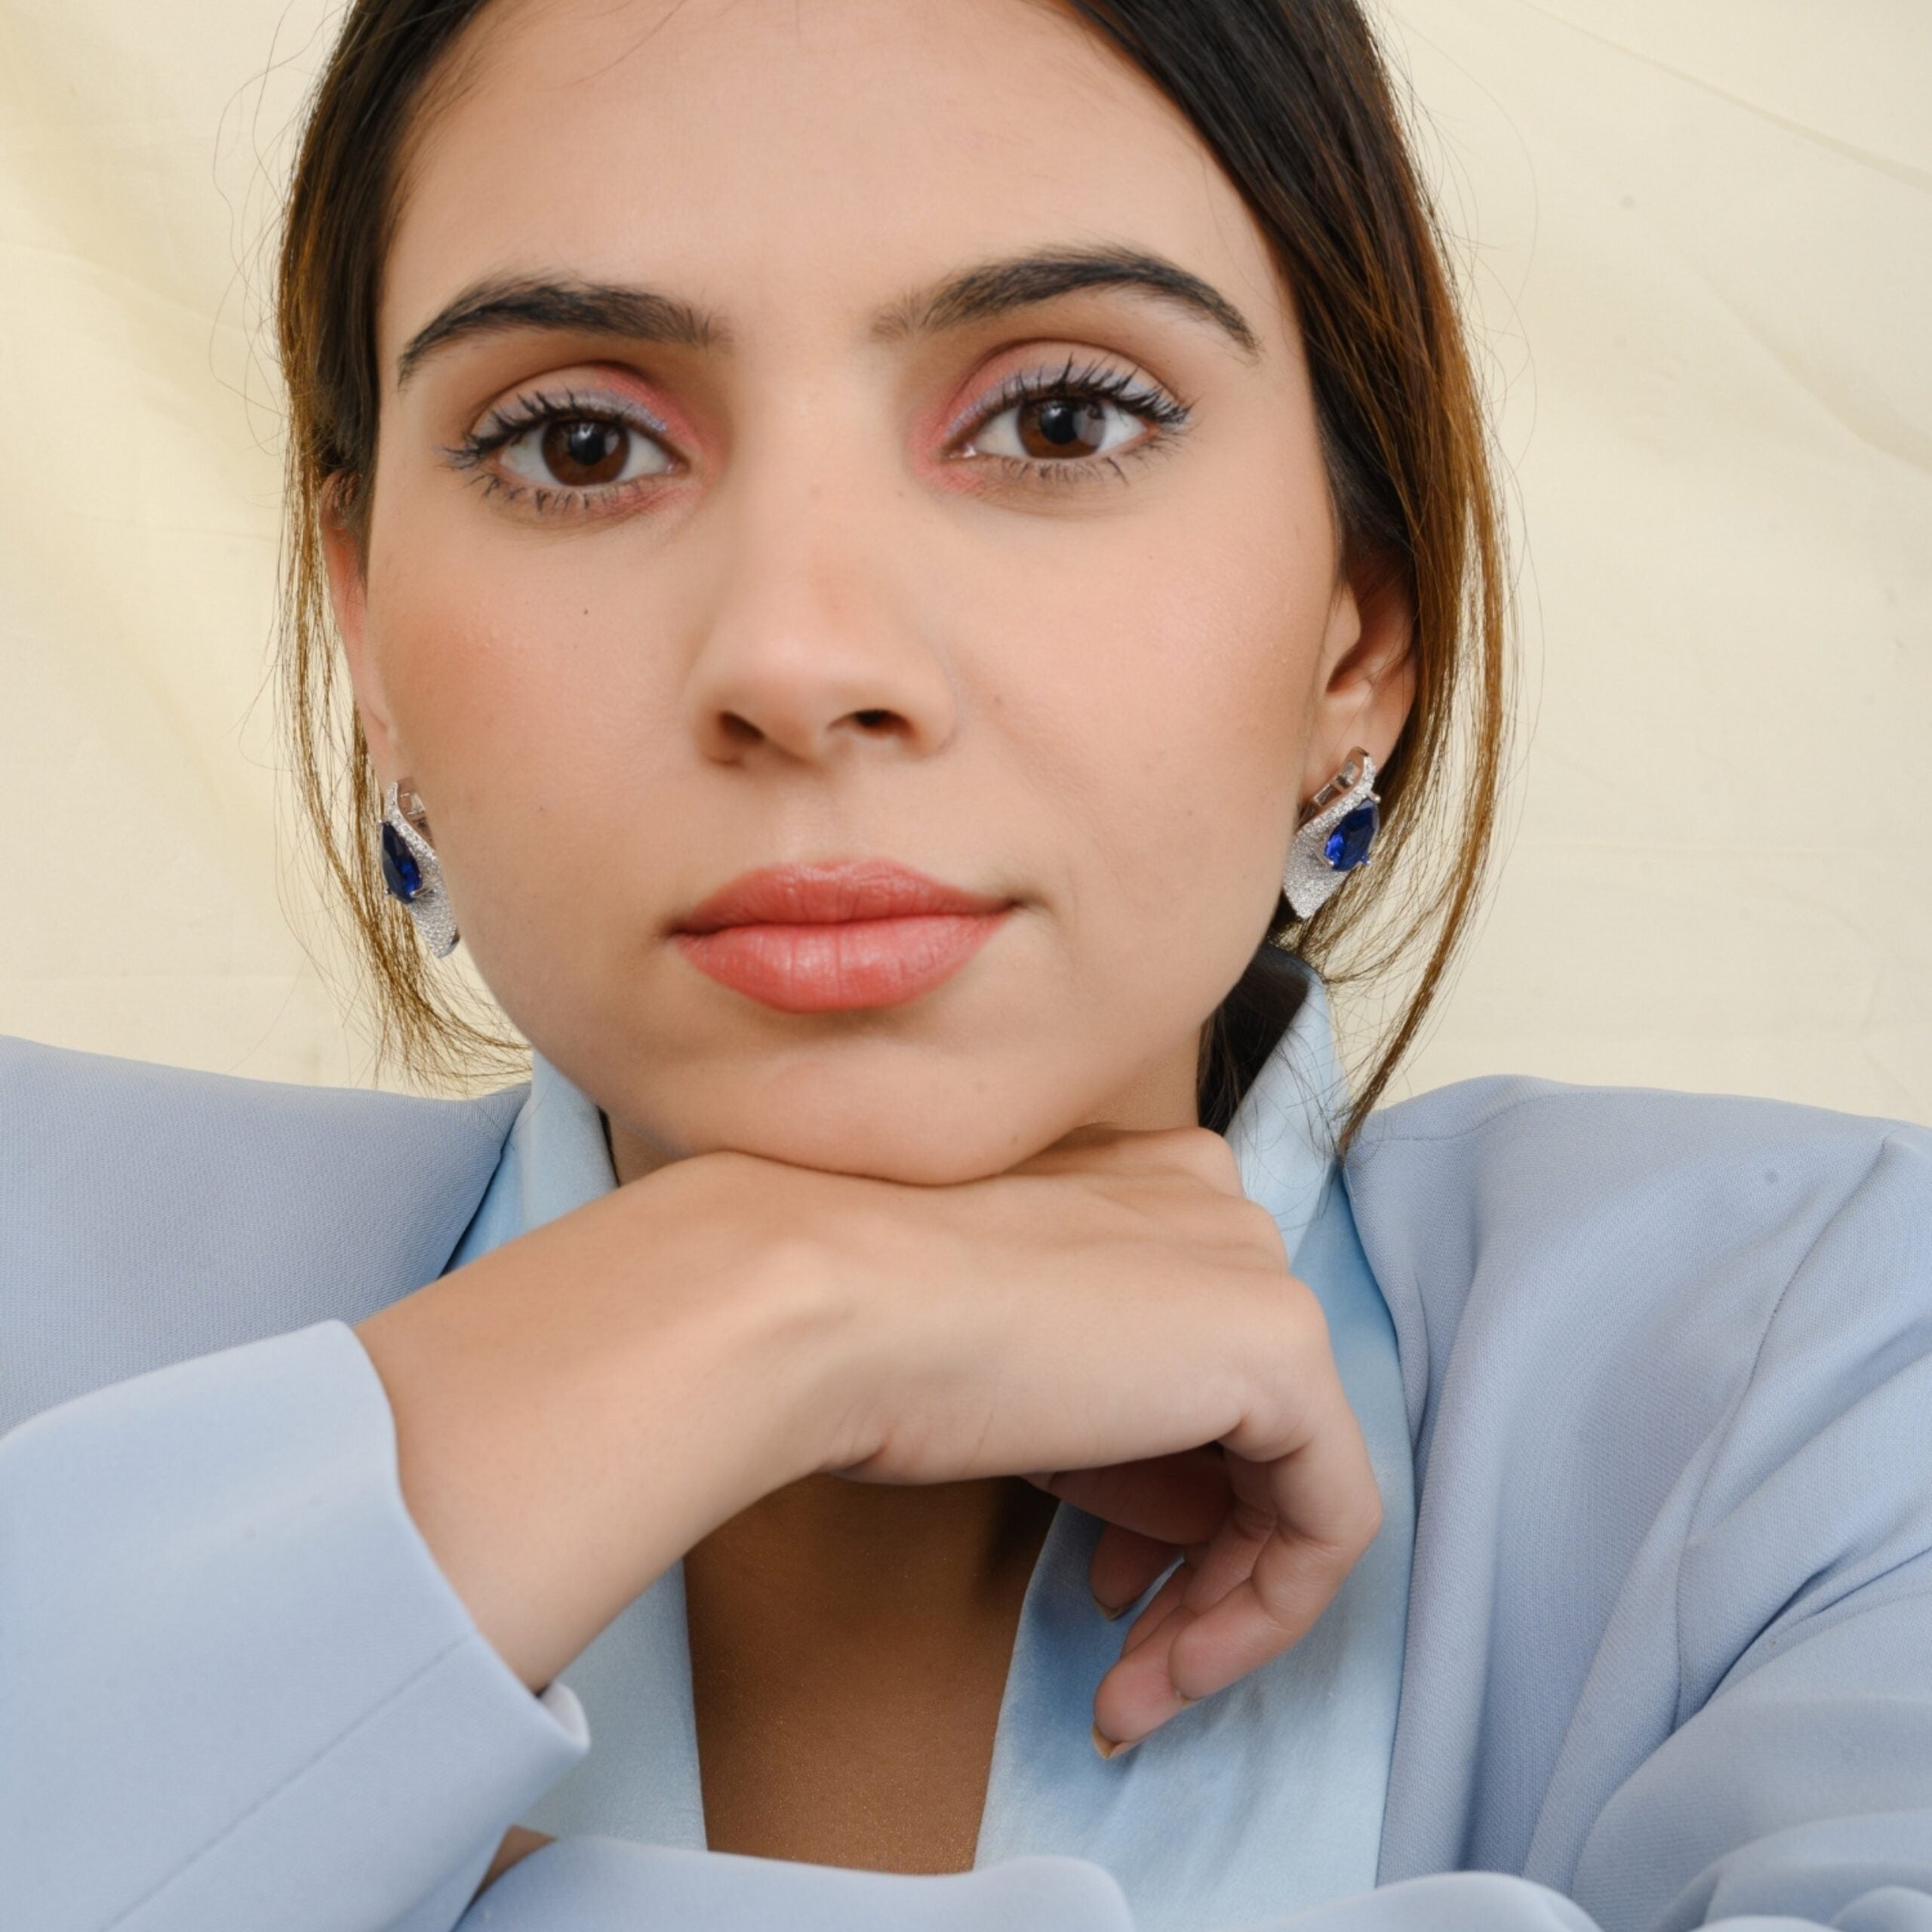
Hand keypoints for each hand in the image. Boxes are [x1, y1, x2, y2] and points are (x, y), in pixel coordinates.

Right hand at [737, 1125, 1384, 1751]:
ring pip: (1297, 1472)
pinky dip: (1264, 1611)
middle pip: (1253, 1420)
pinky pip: (1329, 1512)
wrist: (816, 1306)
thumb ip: (1119, 1432)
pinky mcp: (1282, 1348)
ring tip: (1138, 1689)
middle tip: (1121, 1650)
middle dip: (1194, 1557)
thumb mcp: (1016, 1384)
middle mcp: (1219, 1202)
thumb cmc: (864, 1332)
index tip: (1098, 1576)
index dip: (1163, 1493)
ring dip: (1220, 1603)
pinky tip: (1172, 1669)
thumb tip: (1192, 1528)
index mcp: (1147, 1180)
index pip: (1202, 1360)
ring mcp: (1256, 1269)